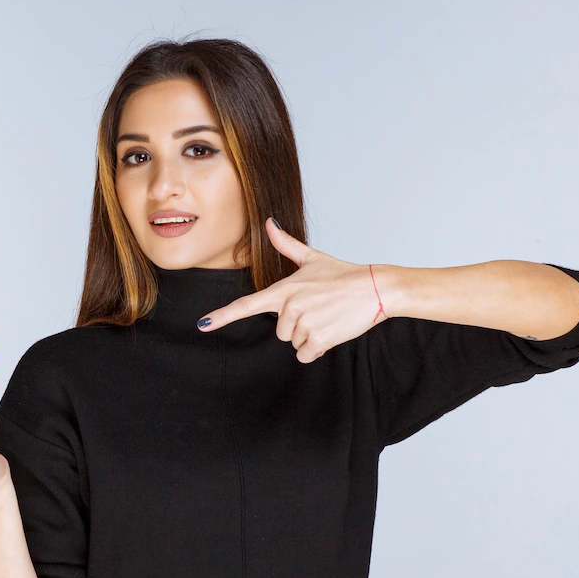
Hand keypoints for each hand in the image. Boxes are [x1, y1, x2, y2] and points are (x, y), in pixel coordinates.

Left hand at [198, 217, 389, 362]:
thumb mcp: (312, 258)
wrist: (376, 288)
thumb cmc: (343, 274)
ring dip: (309, 336)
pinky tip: (331, 331)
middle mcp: (290, 307)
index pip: (246, 305)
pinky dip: (317, 349)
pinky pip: (306, 355)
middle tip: (317, 309)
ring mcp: (303, 324)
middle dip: (296, 326)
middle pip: (279, 331)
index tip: (203, 325)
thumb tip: (269, 223)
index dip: (222, 317)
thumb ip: (286, 244)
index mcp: (283, 289)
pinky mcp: (319, 339)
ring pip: (294, 343)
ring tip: (327, 317)